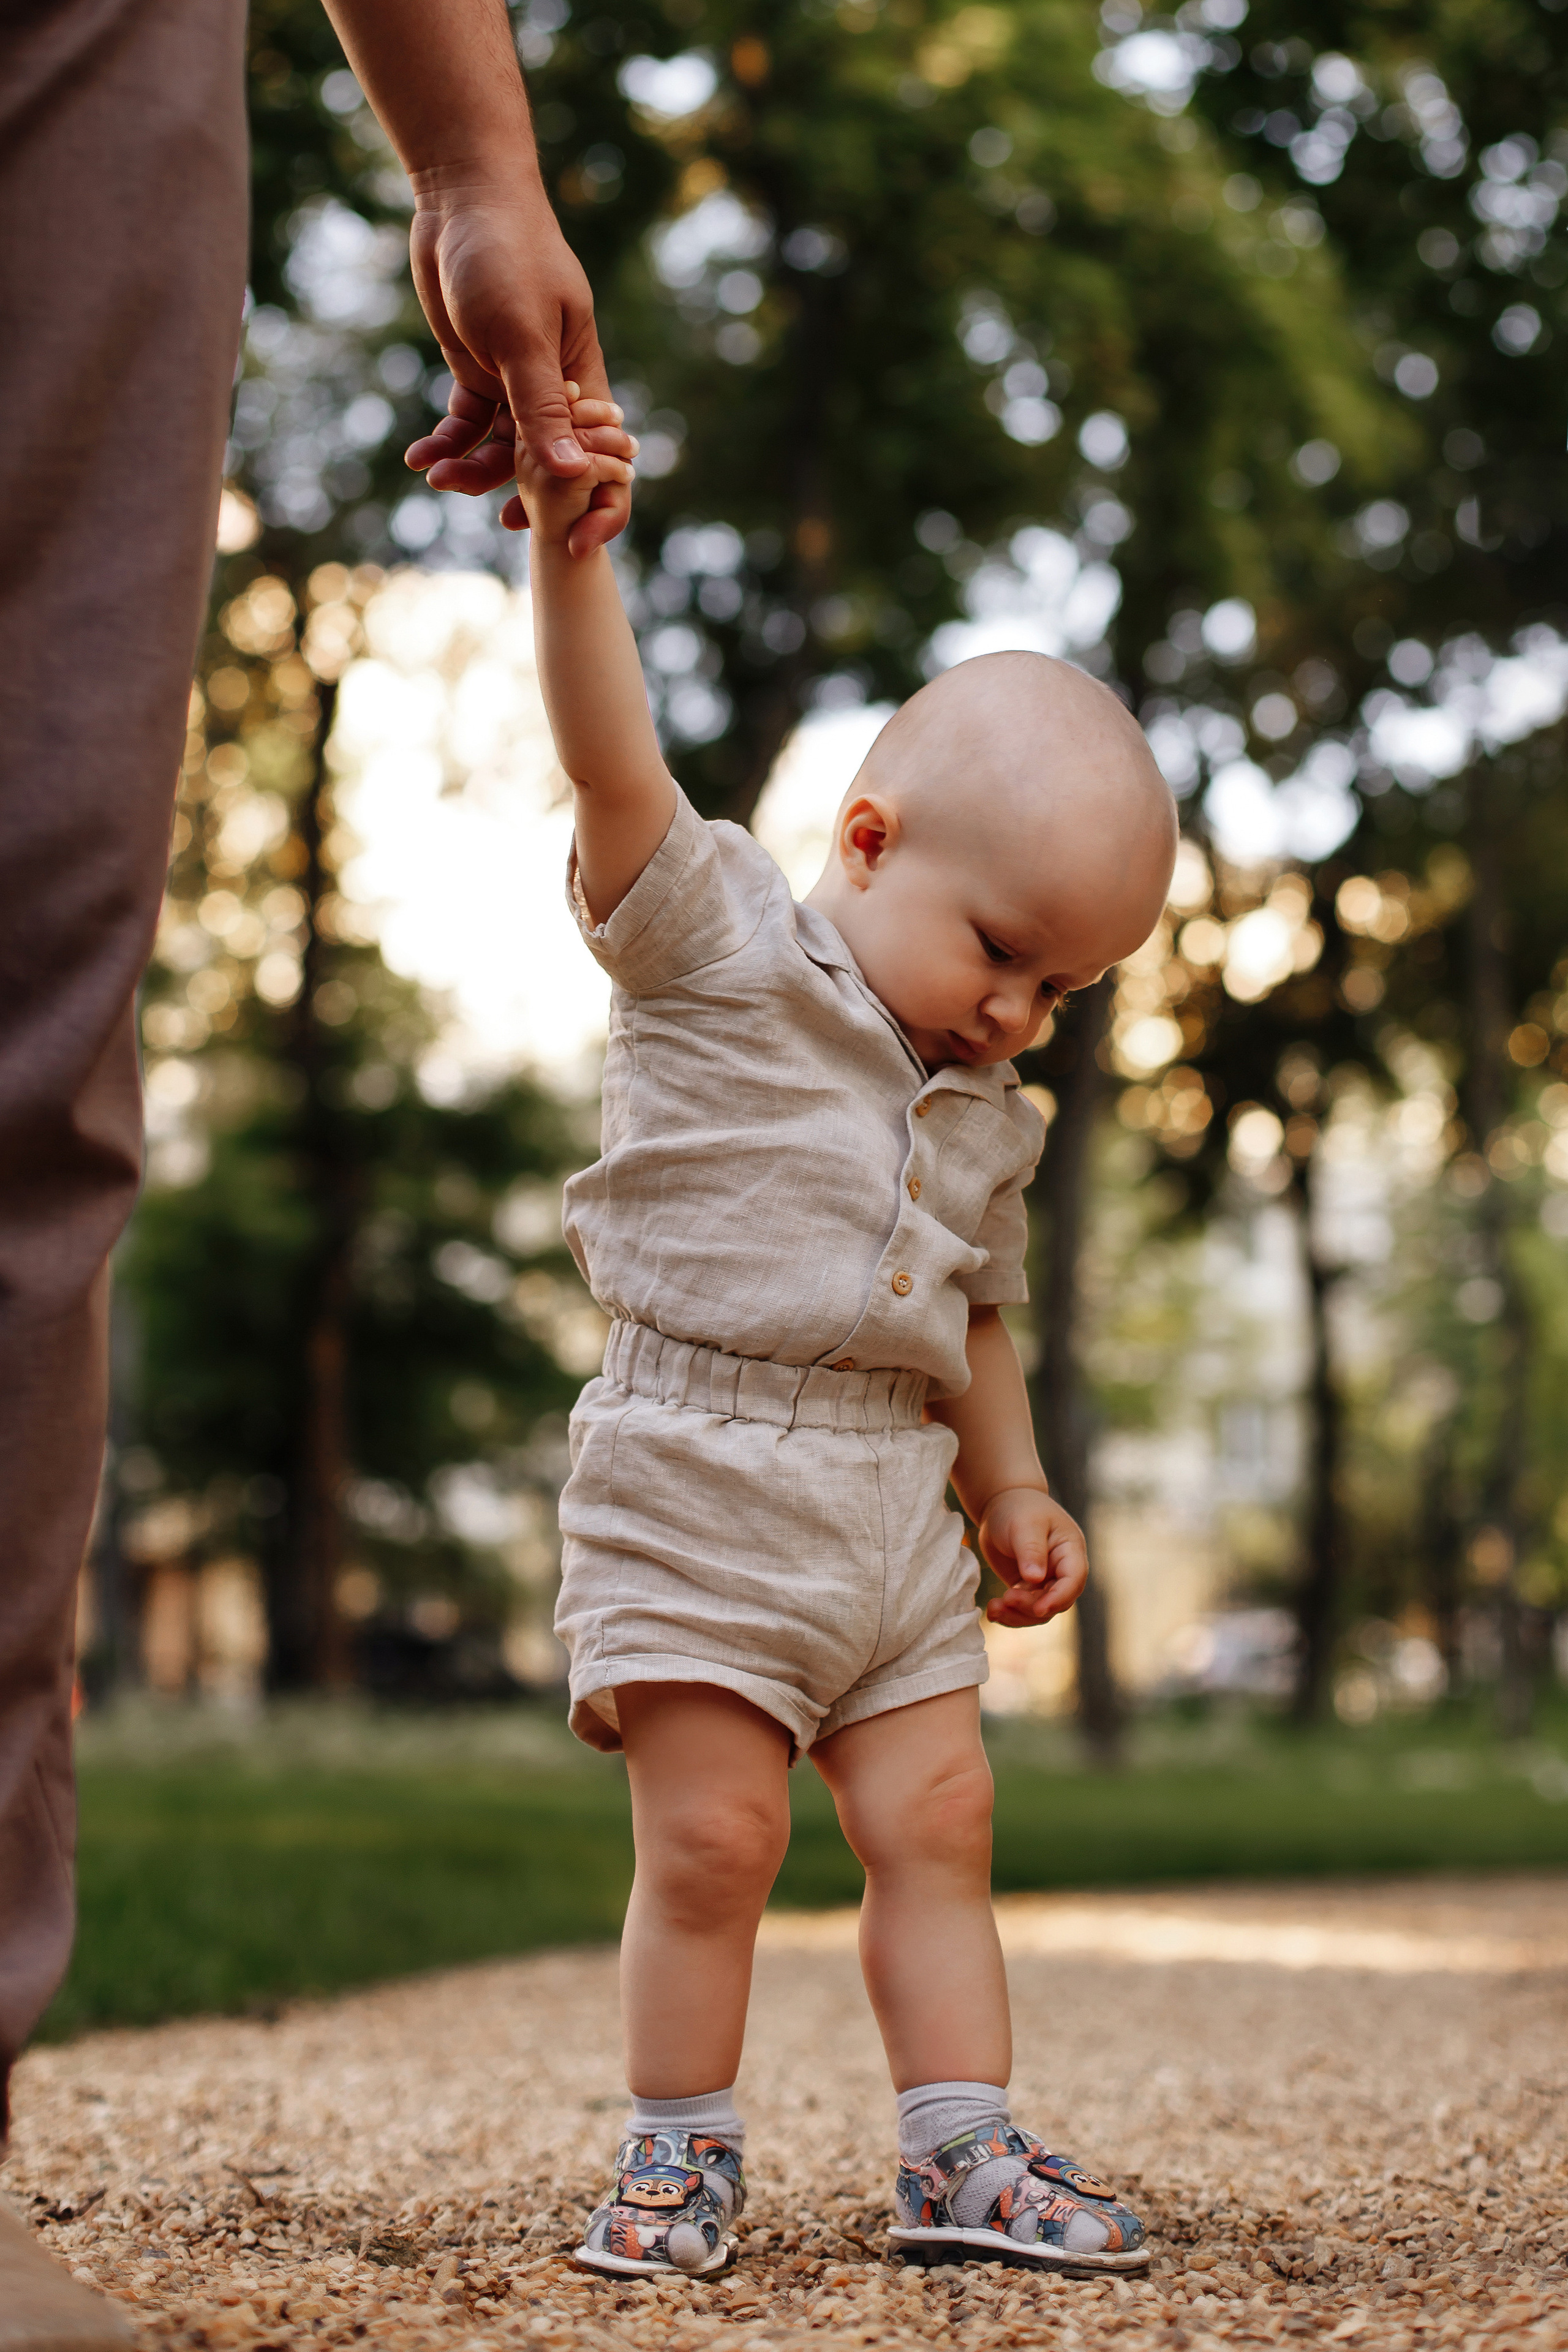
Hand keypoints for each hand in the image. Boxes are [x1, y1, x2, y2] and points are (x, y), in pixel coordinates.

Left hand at [402, 189, 632, 556]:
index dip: (599, 506)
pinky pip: (465, 426)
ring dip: (469, 468)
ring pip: (500, 450)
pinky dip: (446, 443)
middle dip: (518, 493)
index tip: (575, 544)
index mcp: (585, 384)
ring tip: (435, 474)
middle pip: (548, 465)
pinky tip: (419, 456)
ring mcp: (513, 383)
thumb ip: (543, 410)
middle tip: (482, 509)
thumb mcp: (524, 338)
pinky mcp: (476, 372)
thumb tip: (571, 477)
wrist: (461, 200)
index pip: (604, 461)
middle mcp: (554, 391)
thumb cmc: (507, 256)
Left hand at [977, 1486, 1087, 1627]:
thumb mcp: (1024, 1525)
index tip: (1038, 1608)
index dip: (1059, 1597)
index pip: (1073, 1580)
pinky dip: (1007, 1612)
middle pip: (1056, 1601)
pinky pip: (1021, 1608)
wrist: (1001, 1504)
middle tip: (1006, 1599)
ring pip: (1038, 1610)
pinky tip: (992, 1611)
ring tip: (994, 1609)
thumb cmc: (1018, 1508)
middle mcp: (1061, 1570)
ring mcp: (1045, 1581)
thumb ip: (1031, 1550)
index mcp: (1070, 1550)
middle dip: (1031, 1607)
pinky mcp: (1027, 1587)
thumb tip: (1035, 1578)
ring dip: (1017, 1615)